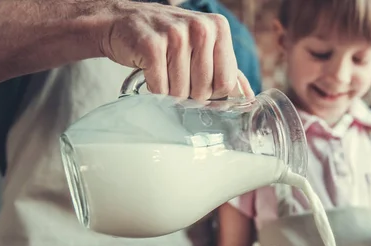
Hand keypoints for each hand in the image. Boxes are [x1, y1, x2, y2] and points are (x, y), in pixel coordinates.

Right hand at [99, 2, 253, 99]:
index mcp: (218, 28)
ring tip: (162, 72)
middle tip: (175, 77)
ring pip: (181, 92)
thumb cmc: (166, 39)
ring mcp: (176, 35)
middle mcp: (200, 28)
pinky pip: (160, 88)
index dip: (211, 93)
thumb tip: (249, 97)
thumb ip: (226, 69)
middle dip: (188, 95)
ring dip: (169, 93)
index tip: (198, 85)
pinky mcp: (152, 46)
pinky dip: (154, 91)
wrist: (121, 22)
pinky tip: (150, 73)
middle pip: (204, 90)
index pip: (226, 83)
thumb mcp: (202, 46)